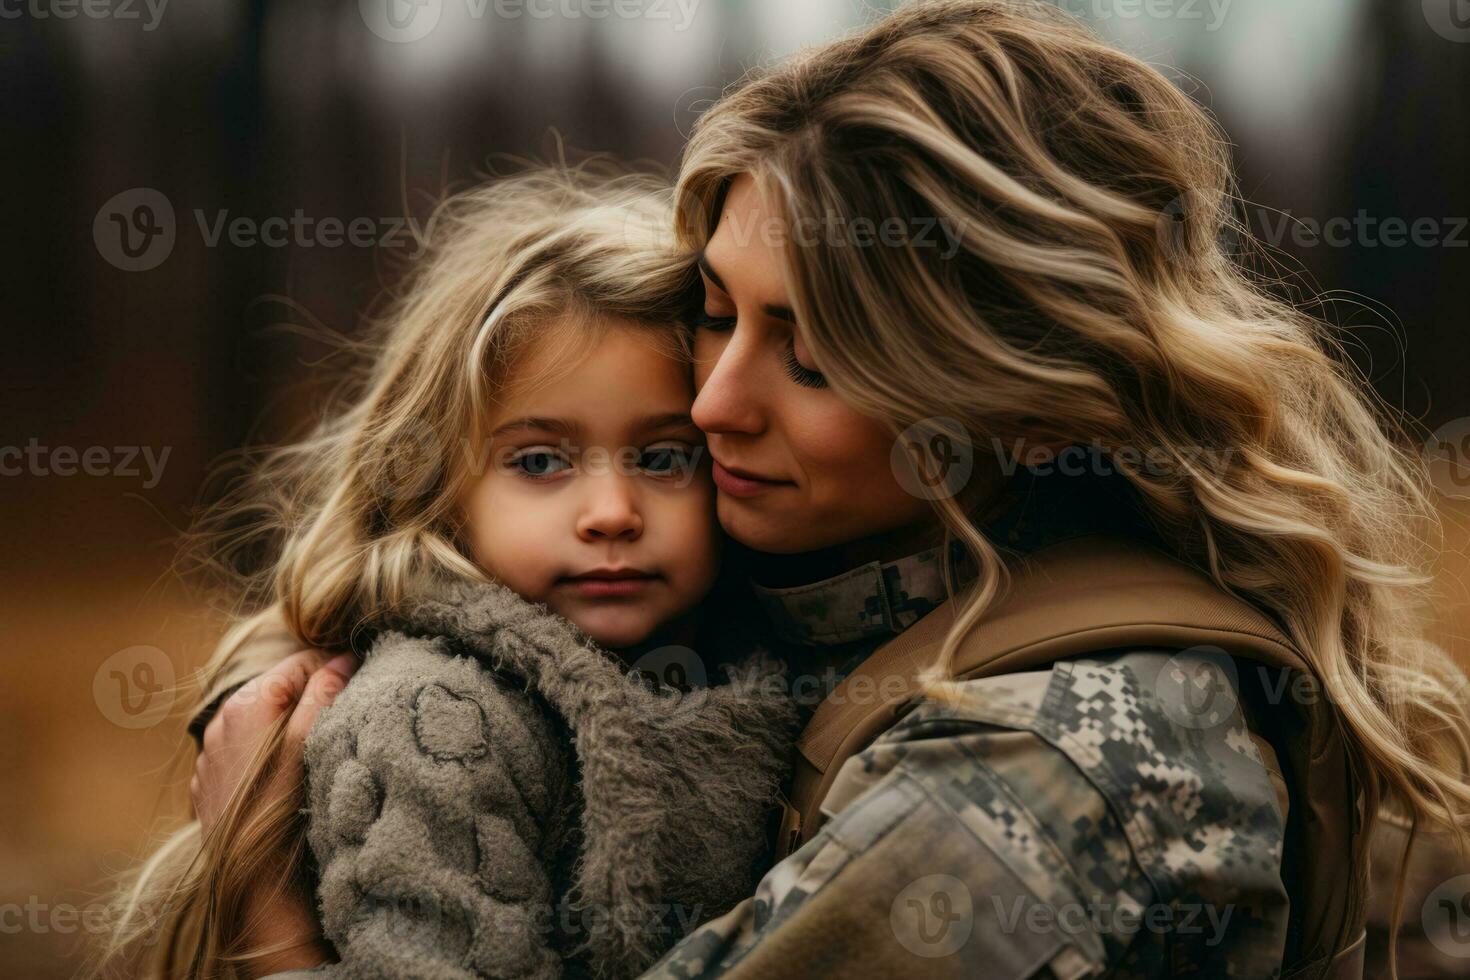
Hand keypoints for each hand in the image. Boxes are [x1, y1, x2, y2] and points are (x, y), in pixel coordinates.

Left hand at [192, 649, 359, 975]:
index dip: (336, 669)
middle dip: (313, 697)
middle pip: (280, 691)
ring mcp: (211, 755)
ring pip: (262, 722)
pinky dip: (268, 754)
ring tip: (319, 750)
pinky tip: (288, 778)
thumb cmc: (286, 812)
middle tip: (347, 717)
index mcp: (246, 704)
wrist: (251, 887)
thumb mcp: (311, 744)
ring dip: (290, 726)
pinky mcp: (209, 784)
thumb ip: (324, 694)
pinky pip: (246, 752)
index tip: (363, 684)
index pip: (301, 662)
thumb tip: (342, 658)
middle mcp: (220, 722)